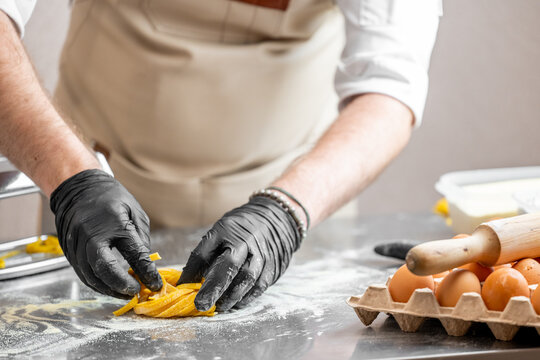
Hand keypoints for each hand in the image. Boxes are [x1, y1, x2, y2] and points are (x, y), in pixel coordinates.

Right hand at [50, 169, 161, 298]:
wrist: (79, 188)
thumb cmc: (111, 198)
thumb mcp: (135, 212)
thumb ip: (141, 239)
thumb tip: (146, 265)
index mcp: (114, 223)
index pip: (133, 253)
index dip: (146, 272)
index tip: (155, 284)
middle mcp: (91, 234)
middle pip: (104, 268)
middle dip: (121, 285)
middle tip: (136, 291)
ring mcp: (76, 243)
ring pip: (90, 276)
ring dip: (109, 289)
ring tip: (125, 293)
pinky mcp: (68, 251)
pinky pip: (82, 273)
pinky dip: (97, 284)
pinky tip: (110, 287)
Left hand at [178, 196, 301, 310]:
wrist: (276, 219)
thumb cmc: (240, 229)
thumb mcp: (219, 231)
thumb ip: (205, 253)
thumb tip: (188, 281)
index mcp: (227, 230)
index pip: (206, 251)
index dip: (193, 270)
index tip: (183, 287)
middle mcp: (246, 241)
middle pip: (229, 266)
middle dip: (214, 287)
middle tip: (201, 304)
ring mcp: (262, 254)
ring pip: (247, 278)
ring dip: (231, 296)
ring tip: (219, 306)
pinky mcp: (273, 266)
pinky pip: (260, 285)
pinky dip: (247, 297)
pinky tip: (237, 303)